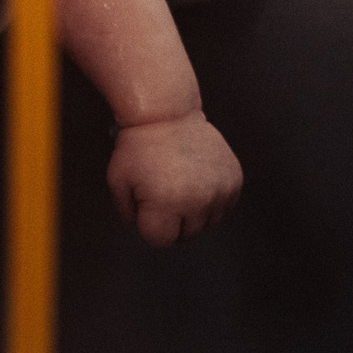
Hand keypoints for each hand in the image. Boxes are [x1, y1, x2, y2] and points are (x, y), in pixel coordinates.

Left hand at [106, 110, 241, 245]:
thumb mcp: (118, 181)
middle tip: (162, 189)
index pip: (160, 240)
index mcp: (167, 204)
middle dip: (171, 219)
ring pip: (207, 223)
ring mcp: (220, 190)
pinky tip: (197, 179)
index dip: (148, 222)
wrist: (167, 112)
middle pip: (186, 235)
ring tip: (180, 183)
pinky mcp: (234, 180)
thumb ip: (128, 213)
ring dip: (194, 211)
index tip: (146, 201)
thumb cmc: (138, 146)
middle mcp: (199, 201)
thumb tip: (143, 229)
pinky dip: (212, 199)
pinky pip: (225, 207)